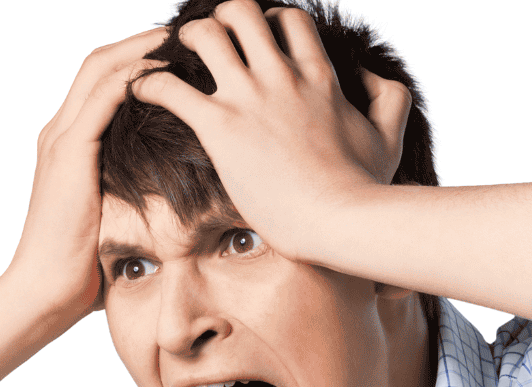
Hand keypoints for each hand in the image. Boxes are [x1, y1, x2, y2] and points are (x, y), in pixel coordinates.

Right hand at [6, 27, 166, 313]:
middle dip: (140, 42)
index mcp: (68, 145)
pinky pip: (100, 100)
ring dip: (140, 49)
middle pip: (100, 62)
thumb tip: (180, 203)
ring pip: (100, 70)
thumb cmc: (82, 270)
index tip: (178, 53)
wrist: (43, 294)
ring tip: (177, 37)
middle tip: (183, 31)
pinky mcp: (68, 155)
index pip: (102, 82)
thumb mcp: (115, 220)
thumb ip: (134, 197)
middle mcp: (59, 133)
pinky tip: (162, 69)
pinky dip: (130, 78)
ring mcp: (60, 141)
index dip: (137, 60)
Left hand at [131, 0, 410, 263]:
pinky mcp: (221, 128)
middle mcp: (281, 76)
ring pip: (204, 34)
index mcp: (318, 75)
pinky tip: (140, 91)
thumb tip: (370, 76)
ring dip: (183, 41)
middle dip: (220, 20)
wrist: (343, 221)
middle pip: (241, 11)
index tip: (253, 44)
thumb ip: (388, 97)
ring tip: (170, 59)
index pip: (287, 20)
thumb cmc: (367, 188)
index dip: (266, 23)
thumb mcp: (390, 134)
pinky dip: (148, 83)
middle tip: (206, 45)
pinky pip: (170, 87)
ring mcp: (249, 99)